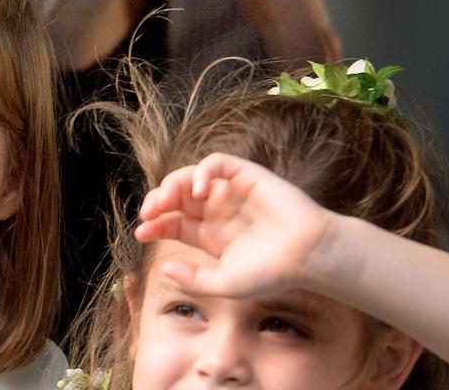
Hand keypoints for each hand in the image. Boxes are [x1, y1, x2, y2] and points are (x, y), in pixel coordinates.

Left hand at [134, 153, 332, 298]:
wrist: (307, 256)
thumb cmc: (271, 273)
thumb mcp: (225, 284)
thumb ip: (193, 279)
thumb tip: (163, 266)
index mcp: (210, 235)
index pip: (174, 223)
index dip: (155, 224)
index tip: (141, 232)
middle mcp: (217, 211)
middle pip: (177, 197)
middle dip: (158, 201)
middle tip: (150, 212)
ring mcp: (230, 191)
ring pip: (191, 177)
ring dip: (173, 184)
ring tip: (166, 199)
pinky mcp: (246, 175)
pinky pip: (217, 164)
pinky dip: (203, 171)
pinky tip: (199, 190)